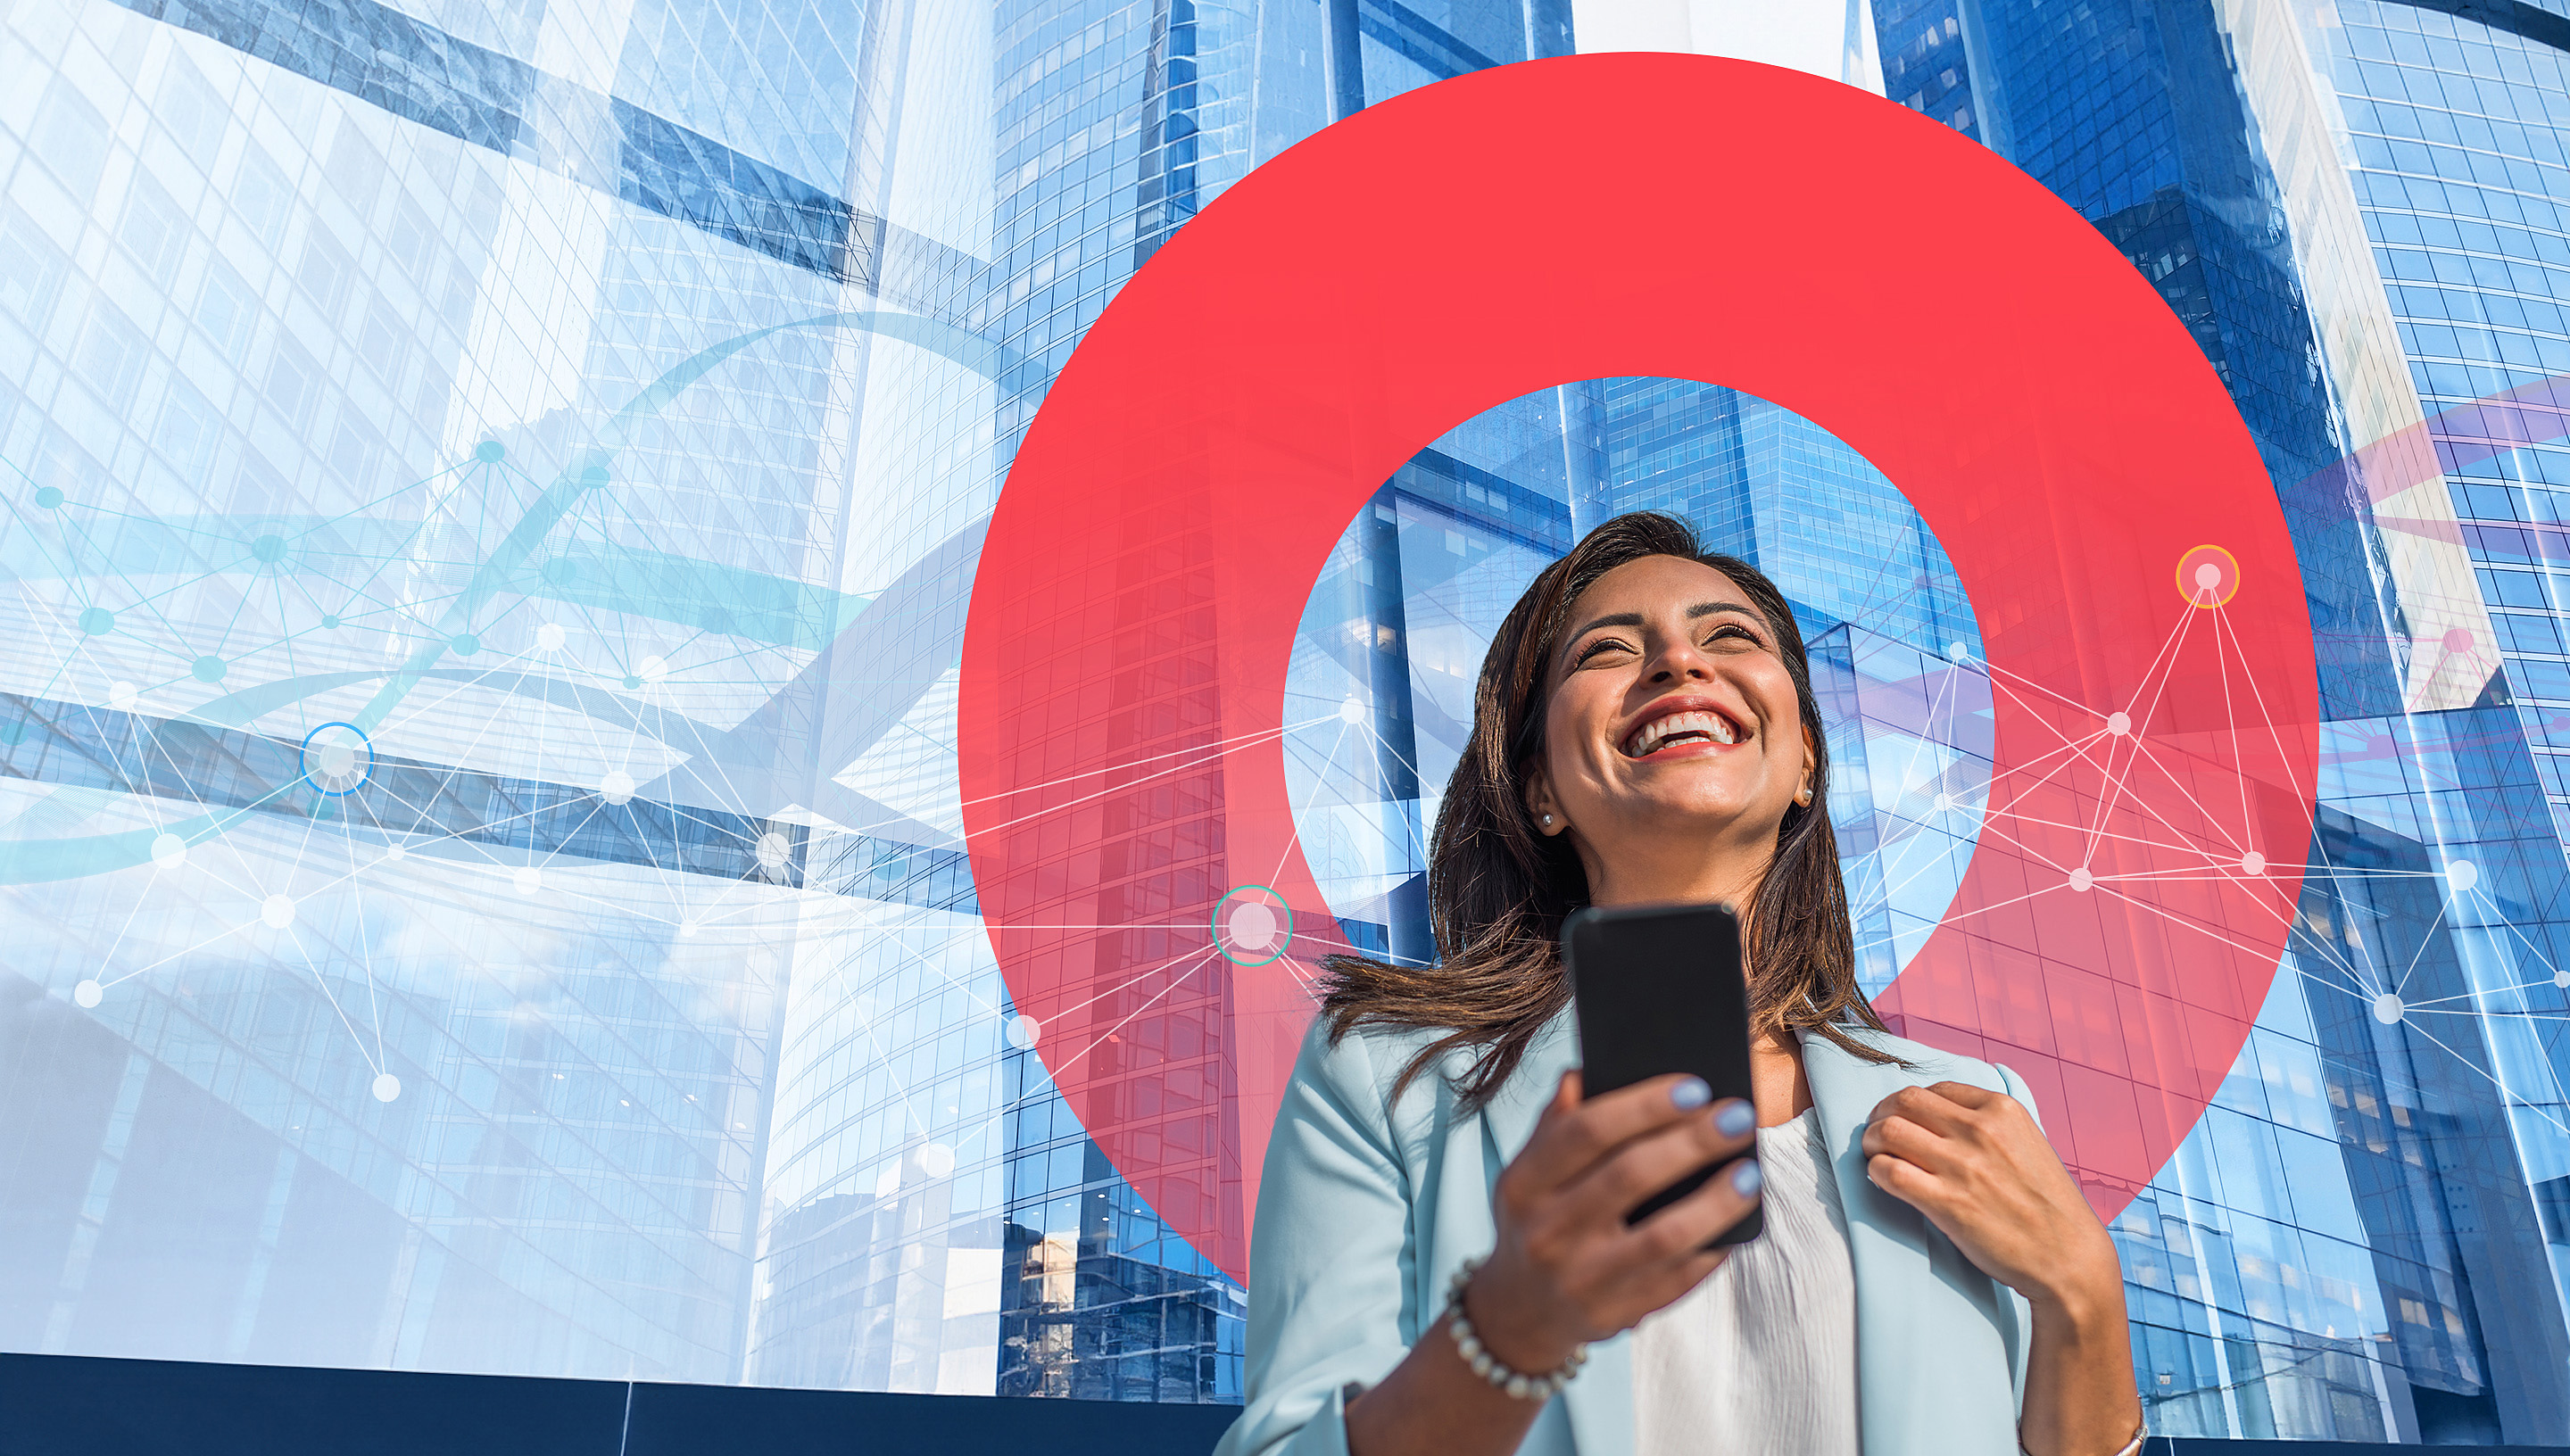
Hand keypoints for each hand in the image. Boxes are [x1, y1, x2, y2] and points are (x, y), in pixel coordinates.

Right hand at [1467, 1070, 1762, 1372]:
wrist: (1520, 1310)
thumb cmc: (1537, 1218)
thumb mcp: (1528, 1171)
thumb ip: (1556, 1123)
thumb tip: (1583, 1074)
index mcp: (1524, 1184)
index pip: (1586, 1131)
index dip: (1644, 1105)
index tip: (1696, 1087)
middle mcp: (1547, 1232)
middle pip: (1630, 1176)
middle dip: (1693, 1142)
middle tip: (1739, 1116)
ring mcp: (1581, 1280)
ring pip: (1664, 1235)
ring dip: (1716, 1201)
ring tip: (1750, 1172)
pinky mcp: (1614, 1315)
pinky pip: (1677, 1280)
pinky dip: (1713, 1249)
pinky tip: (1737, 1223)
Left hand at [1860, 1081, 2120, 1317]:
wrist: (2070, 1258)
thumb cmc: (2048, 1207)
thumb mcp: (2029, 1144)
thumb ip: (1990, 1126)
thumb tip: (1940, 1119)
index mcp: (2002, 1110)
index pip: (1934, 1088)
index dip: (1910, 1104)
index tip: (1904, 1120)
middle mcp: (1981, 1130)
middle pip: (1903, 1101)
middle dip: (1882, 1115)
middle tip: (1878, 1136)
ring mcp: (1963, 1165)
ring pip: (1889, 1131)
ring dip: (1873, 1143)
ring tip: (1877, 1158)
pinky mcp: (1947, 1202)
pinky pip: (1889, 1172)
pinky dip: (1877, 1173)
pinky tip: (1884, 1182)